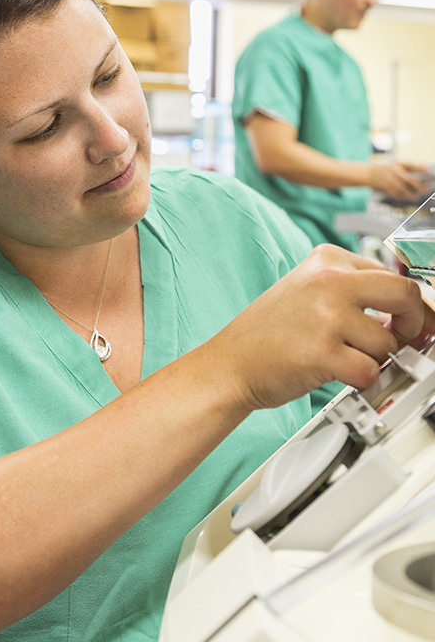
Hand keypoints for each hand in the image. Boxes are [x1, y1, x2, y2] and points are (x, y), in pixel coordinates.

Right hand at [221, 244, 432, 411]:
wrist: (229, 364)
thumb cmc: (267, 334)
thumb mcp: (308, 292)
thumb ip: (352, 290)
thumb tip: (405, 308)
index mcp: (327, 260)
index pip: (392, 275)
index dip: (407, 305)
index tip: (409, 321)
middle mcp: (329, 282)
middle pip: (405, 296)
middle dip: (412, 324)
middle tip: (403, 338)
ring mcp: (326, 316)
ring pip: (387, 342)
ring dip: (373, 358)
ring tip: (344, 358)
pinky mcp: (322, 352)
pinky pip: (370, 371)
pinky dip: (361, 381)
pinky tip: (338, 374)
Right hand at [368, 161, 427, 200]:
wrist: (368, 173)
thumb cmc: (384, 168)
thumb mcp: (394, 164)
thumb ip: (405, 168)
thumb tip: (419, 174)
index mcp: (398, 163)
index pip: (411, 165)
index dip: (420, 167)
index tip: (428, 171)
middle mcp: (394, 171)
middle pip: (409, 179)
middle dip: (418, 185)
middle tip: (425, 190)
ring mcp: (389, 179)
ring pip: (403, 188)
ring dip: (410, 193)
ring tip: (416, 196)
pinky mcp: (385, 186)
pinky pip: (395, 193)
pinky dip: (401, 196)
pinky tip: (406, 198)